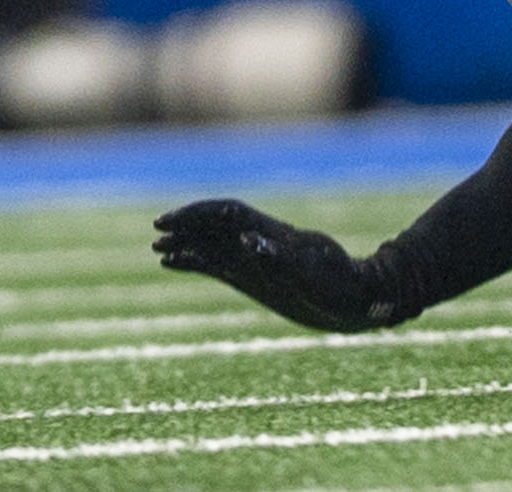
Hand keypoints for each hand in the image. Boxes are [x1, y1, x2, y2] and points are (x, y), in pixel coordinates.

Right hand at [153, 199, 402, 332]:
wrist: (355, 298)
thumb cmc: (336, 284)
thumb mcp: (311, 273)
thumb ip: (280, 257)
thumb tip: (250, 239)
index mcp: (272, 234)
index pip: (227, 214)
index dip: (198, 213)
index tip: (169, 220)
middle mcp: (261, 242)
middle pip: (216, 225)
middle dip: (187, 224)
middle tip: (156, 230)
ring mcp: (256, 258)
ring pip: (214, 243)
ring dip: (187, 242)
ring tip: (157, 248)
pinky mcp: (254, 276)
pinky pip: (218, 263)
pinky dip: (195, 260)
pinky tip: (175, 262)